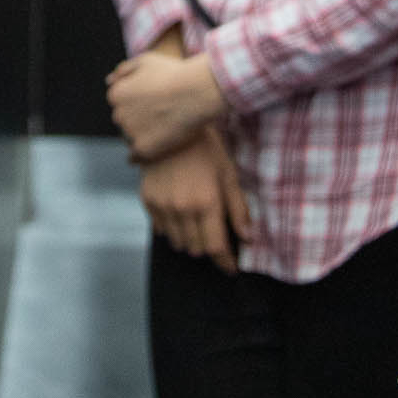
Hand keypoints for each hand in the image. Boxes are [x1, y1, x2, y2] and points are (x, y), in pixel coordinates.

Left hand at [106, 47, 226, 160]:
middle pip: (125, 121)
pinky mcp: (143, 149)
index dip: (139, 103)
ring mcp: (130, 133)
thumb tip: (109, 81)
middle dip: (139, 118)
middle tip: (163, 114)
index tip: (155, 101)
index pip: (121, 104)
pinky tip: (162, 144)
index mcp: (116, 94)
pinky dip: (148, 151)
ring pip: (132, 138)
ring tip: (166, 127)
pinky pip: (139, 155)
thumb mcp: (146, 61)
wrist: (196, 92)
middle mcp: (119, 114)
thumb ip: (124, 70)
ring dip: (144, 134)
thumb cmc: (174, 73)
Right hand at [138, 127, 250, 269]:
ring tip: (198, 224)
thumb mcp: (228, 174)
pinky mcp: (148, 202)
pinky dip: (173, 230)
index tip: (231, 268)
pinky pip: (162, 231)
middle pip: (196, 249)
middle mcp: (182, 209)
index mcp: (206, 203)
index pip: (215, 247)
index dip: (225, 262)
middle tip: (216, 235)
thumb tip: (248, 238)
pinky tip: (181, 215)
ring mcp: (162, 207)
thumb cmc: (205, 149)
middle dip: (209, 248)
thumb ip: (238, 208)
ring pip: (178, 243)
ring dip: (190, 240)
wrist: (169, 128)